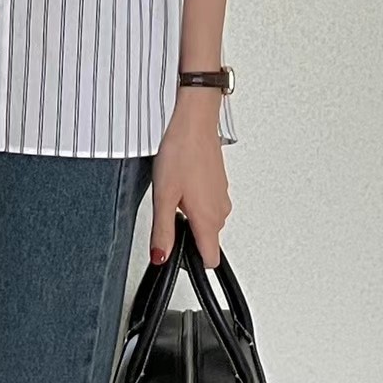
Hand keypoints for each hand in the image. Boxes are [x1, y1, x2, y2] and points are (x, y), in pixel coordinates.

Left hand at [151, 89, 231, 268]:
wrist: (193, 120)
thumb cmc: (180, 152)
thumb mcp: (163, 196)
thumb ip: (163, 231)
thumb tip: (161, 256)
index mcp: (208, 218)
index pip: (210, 259)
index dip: (192, 261)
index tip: (177, 255)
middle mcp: (220, 210)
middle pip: (206, 239)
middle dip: (186, 233)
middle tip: (167, 212)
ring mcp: (222, 195)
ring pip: (206, 220)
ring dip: (189, 214)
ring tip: (172, 192)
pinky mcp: (219, 182)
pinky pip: (208, 202)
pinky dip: (195, 199)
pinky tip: (181, 181)